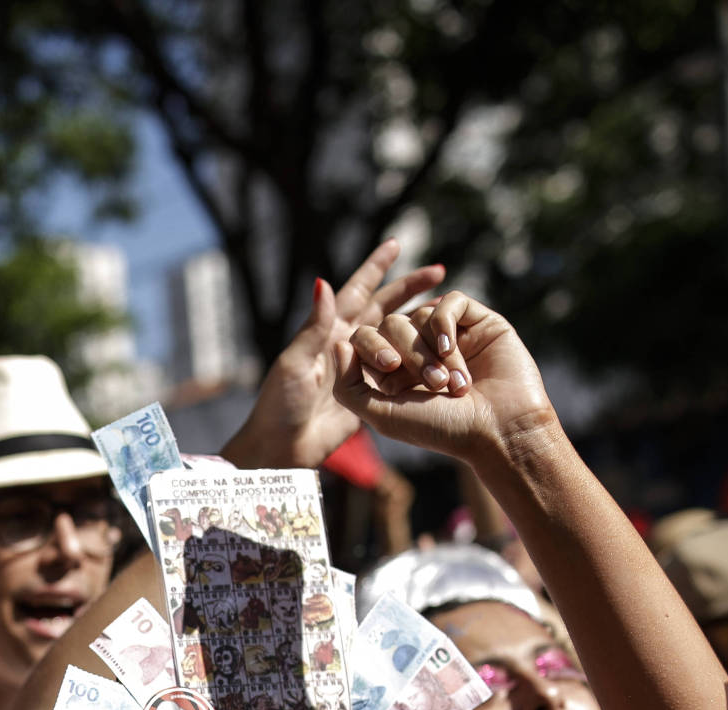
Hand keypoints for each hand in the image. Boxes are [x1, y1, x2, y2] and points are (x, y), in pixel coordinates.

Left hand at [224, 240, 444, 469]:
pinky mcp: (370, 392)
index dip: (375, 268)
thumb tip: (323, 281)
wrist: (282, 448)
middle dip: (410, 287)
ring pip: (396, 335)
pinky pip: (400, 368)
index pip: (356, 291)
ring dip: (420, 321)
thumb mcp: (295, 363)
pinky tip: (441, 348)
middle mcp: (346, 344)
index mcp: (327, 332)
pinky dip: (419, 355)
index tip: (395, 244)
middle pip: (383, 307)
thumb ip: (314, 326)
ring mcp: (360, 368)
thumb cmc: (280, 405)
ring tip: (447, 307)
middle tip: (440, 272)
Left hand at [337, 292, 556, 466]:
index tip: (390, 370)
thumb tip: (337, 344)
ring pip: (420, 314)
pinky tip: (452, 348)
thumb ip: (347, 385)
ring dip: (432, 349)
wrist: (498, 431)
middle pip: (392, 324)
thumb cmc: (440, 429)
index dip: (372, 348)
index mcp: (392, 372)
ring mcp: (448, 334)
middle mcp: (418, 350)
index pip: (364, 338)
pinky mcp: (477, 322)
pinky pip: (451, 302)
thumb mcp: (381, 414)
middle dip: (409, 354)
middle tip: (432, 384)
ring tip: (451, 382)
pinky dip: (446, 322)